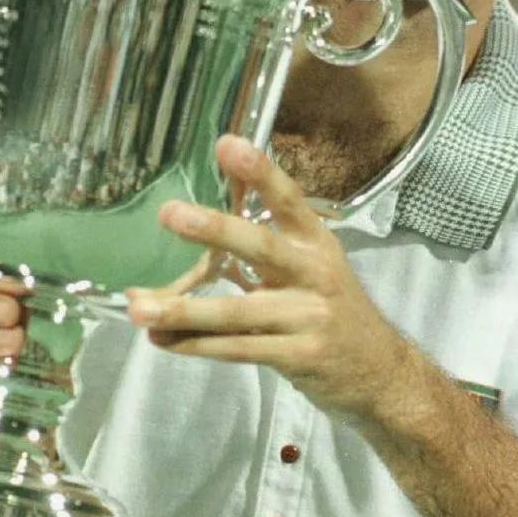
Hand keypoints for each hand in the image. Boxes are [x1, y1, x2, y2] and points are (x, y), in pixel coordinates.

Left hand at [125, 135, 409, 420]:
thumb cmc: (331, 308)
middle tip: (170, 214)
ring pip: (237, 312)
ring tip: (138, 306)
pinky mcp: (297, 356)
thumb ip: (267, 235)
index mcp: (317, 242)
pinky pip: (238, 350)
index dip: (261, 172)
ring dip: (184, 310)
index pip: (289, 199)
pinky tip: (163, 340)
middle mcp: (315, 273)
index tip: (227, 144)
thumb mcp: (311, 264)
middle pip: (261, 247)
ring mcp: (307, 318)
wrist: (378, 372)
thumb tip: (210, 194)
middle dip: (215, 229)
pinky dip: (196, 345)